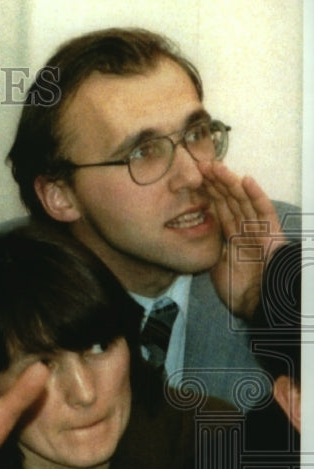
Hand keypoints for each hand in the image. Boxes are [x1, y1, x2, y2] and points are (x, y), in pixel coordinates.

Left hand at [200, 159, 284, 318]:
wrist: (260, 304)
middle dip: (215, 182)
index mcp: (233, 236)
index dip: (208, 193)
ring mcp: (259, 229)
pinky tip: (245, 180)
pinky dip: (255, 196)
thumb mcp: (217, 267)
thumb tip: (198, 237)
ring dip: (230, 182)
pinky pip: (263, 211)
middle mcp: (246, 229)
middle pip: (229, 200)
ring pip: (243, 200)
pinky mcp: (272, 233)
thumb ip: (211, 249)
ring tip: (216, 166)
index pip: (219, 209)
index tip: (195, 177)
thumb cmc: (240, 291)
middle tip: (200, 164)